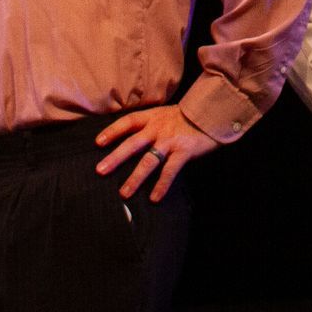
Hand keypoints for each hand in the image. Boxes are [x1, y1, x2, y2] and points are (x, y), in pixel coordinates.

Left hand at [95, 106, 218, 201]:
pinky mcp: (184, 151)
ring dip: (135, 178)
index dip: (112, 131)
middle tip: (100, 170)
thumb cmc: (186, 117)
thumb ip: (150, 125)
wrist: (213, 113)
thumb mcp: (165, 114)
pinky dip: (161, 185)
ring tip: (124, 193)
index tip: (98, 143)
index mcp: (152, 117)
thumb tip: (132, 139)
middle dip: (115, 157)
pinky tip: (154, 198)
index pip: (127, 122)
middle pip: (132, 143)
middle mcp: (158, 128)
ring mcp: (170, 140)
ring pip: (149, 161)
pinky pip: (170, 171)